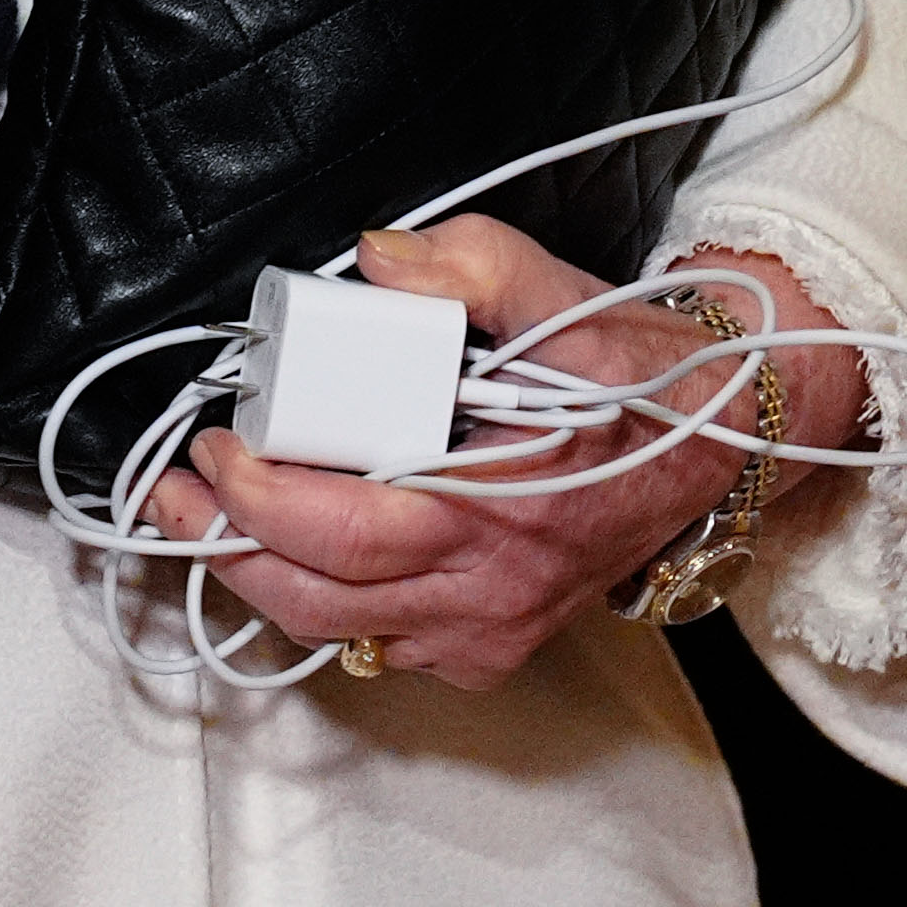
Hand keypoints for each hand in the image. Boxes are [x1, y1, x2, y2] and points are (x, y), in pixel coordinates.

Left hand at [134, 219, 865, 688]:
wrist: (733, 441)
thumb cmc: (649, 374)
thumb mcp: (571, 301)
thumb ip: (472, 267)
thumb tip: (373, 259)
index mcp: (503, 512)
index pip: (344, 531)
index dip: (260, 497)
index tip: (218, 444)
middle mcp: (492, 591)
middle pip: (320, 599)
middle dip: (226, 546)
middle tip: (173, 493)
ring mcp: (492, 631)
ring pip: (341, 635)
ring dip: (260, 581)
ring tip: (203, 520)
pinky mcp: (492, 647)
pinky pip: (380, 644)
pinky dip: (322, 604)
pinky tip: (284, 553)